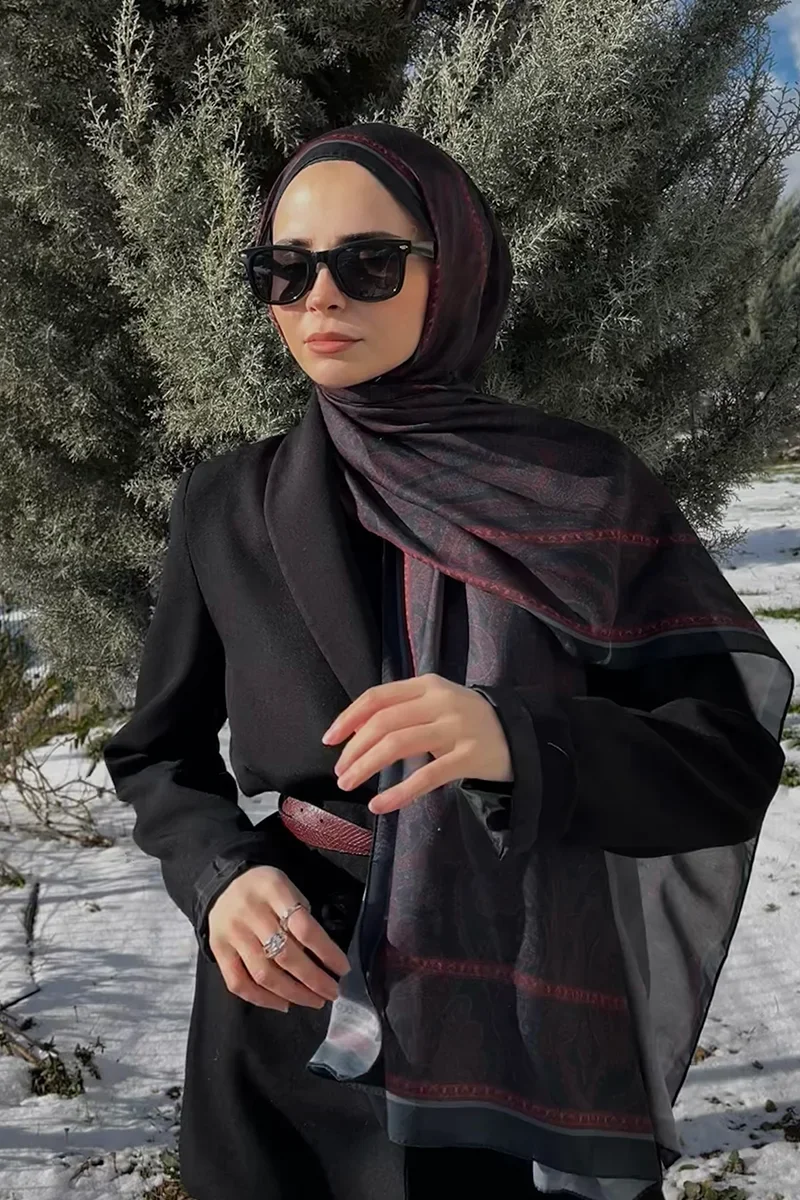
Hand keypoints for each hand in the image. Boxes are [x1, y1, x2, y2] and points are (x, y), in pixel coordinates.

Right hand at [207, 866, 350, 1010]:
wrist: (223, 883)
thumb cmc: (265, 888)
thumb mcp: (288, 888)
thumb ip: (301, 916)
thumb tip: (320, 958)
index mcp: (273, 890)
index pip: (304, 927)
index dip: (326, 952)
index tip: (342, 969)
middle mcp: (250, 912)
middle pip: (285, 955)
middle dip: (313, 980)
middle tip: (332, 992)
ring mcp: (232, 933)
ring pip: (263, 974)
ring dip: (293, 993)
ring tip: (314, 1001)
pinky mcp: (218, 950)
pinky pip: (238, 983)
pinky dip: (262, 999)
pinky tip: (283, 1004)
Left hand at [322, 673, 512, 813]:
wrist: (519, 734)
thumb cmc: (466, 721)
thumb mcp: (435, 704)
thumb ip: (400, 711)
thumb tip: (354, 731)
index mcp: (427, 685)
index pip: (378, 697)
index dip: (349, 718)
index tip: (329, 740)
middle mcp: (440, 702)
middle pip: (384, 722)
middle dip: (354, 749)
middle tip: (340, 772)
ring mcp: (456, 728)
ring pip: (398, 744)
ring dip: (367, 766)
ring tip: (349, 784)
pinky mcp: (469, 756)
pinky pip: (426, 776)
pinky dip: (398, 792)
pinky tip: (380, 804)